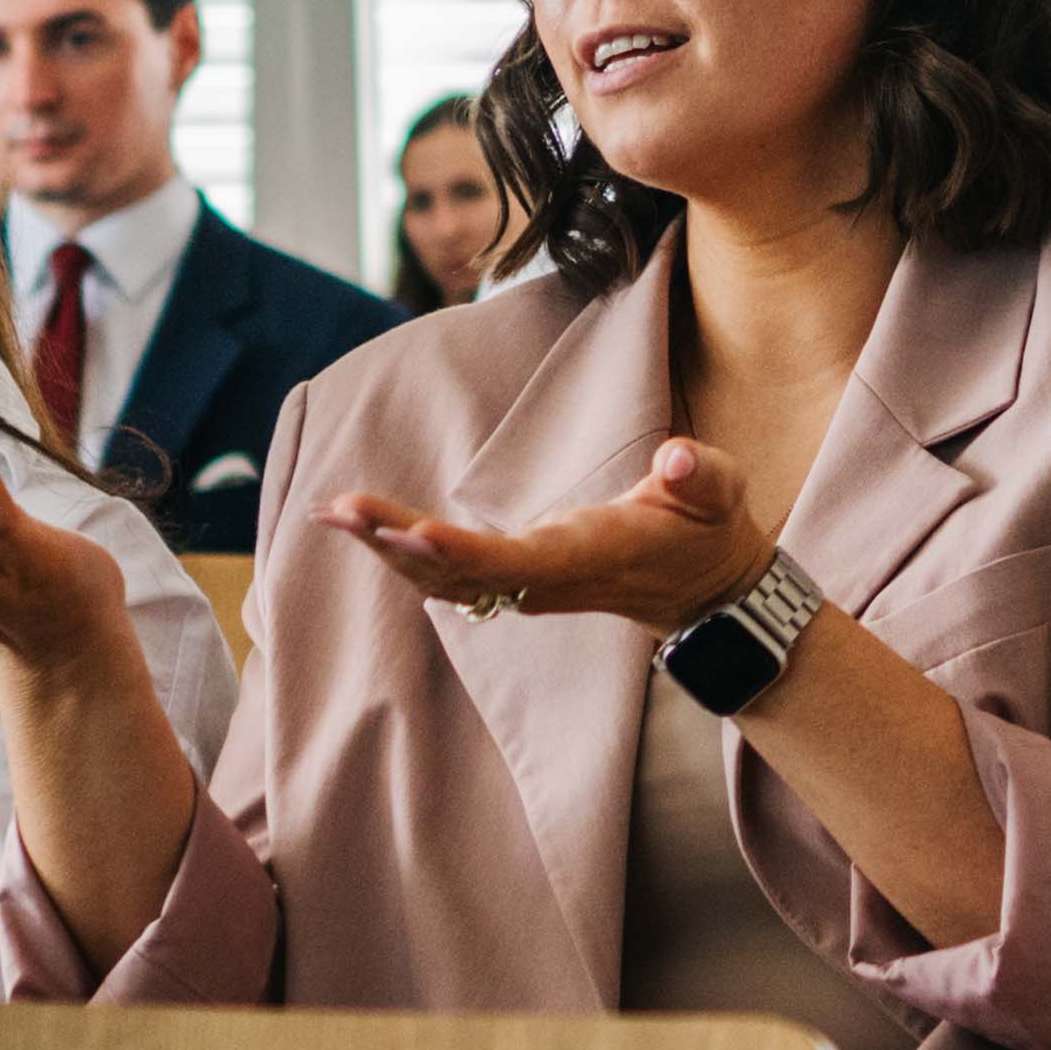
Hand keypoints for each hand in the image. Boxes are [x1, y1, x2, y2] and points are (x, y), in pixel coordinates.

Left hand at [329, 435, 778, 630]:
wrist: (703, 590)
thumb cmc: (706, 529)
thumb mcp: (719, 492)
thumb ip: (699, 476)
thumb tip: (673, 459)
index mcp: (588, 554)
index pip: (516, 561)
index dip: (463, 553)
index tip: (413, 533)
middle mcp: (547, 578)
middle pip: (460, 573)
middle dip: (397, 543)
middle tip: (341, 510)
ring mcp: (528, 587)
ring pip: (443, 579)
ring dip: (385, 547)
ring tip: (331, 512)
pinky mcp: (515, 581)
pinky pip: (446, 575)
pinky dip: (398, 551)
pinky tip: (359, 525)